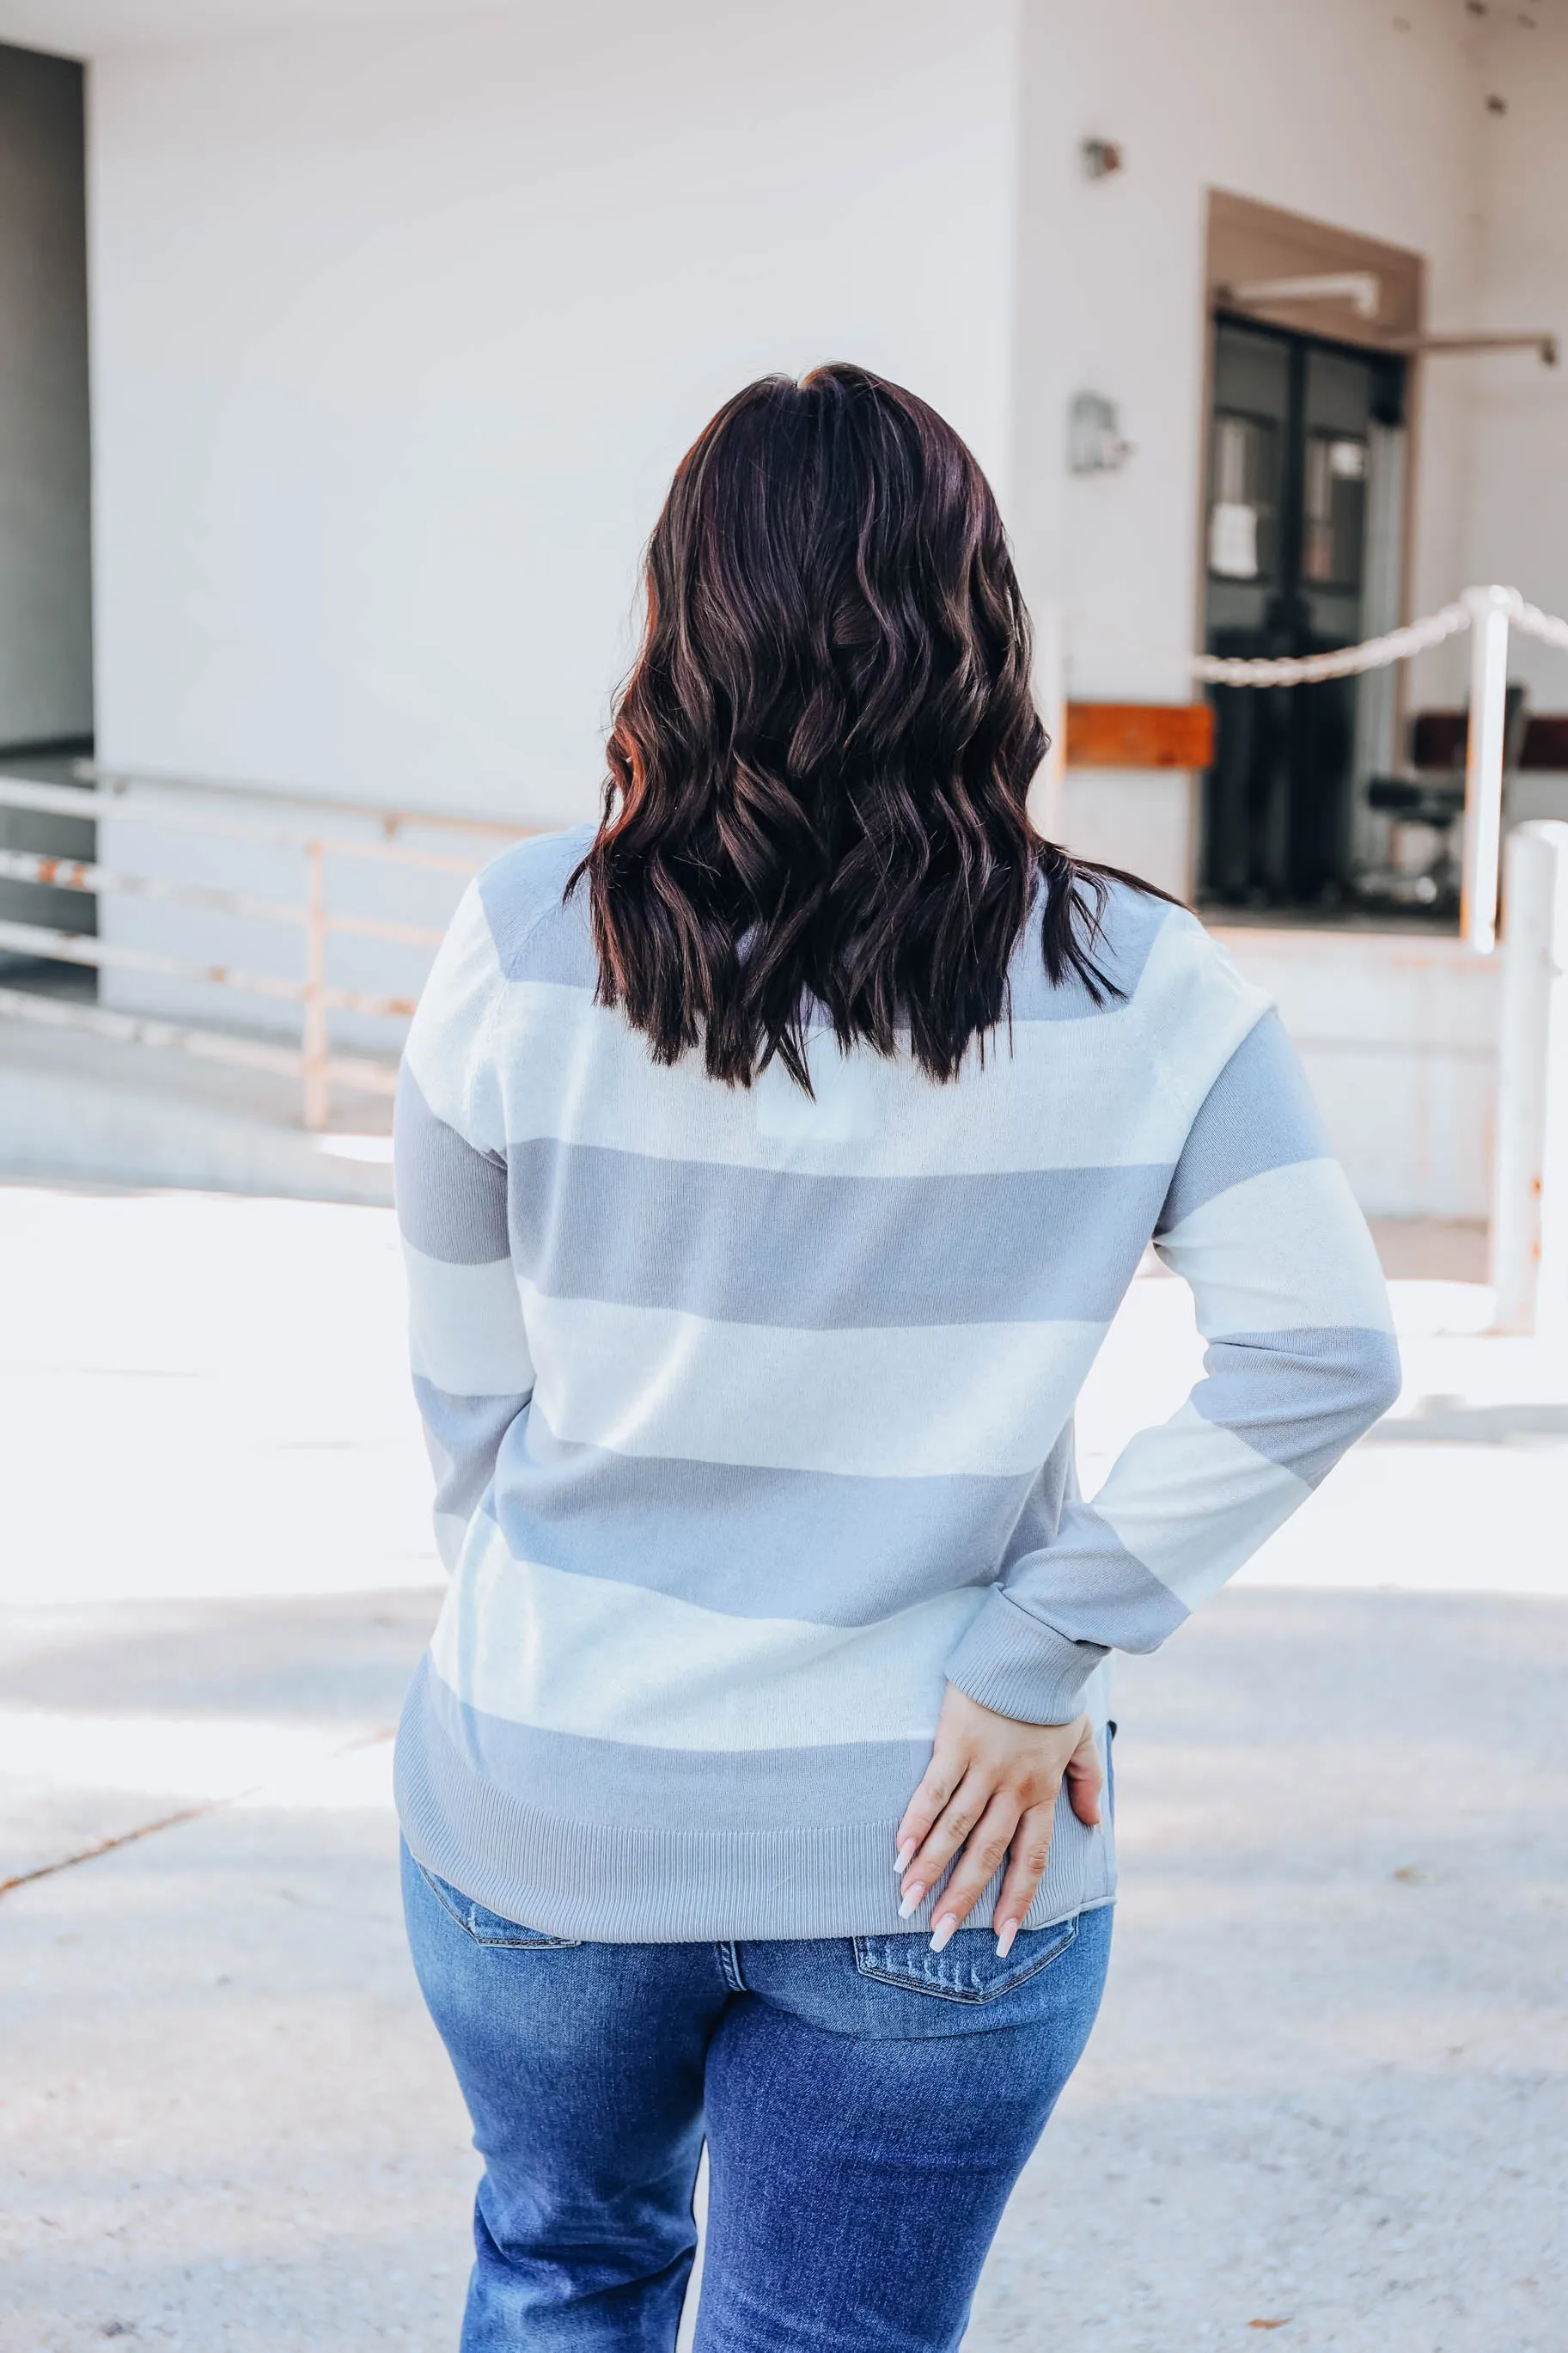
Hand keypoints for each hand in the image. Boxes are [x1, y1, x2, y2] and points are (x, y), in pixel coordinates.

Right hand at [894, 1683, 1102, 1956]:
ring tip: (907, 1902)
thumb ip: (1088, 1782)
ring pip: (955, 1829)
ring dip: (930, 1868)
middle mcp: (1013, 1788)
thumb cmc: (1054, 1694)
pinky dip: (916, 1821)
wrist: (1033, 1649)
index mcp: (1042, 1792)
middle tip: (938, 1934)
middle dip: (962, 1898)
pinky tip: (899, 1850)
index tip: (1002, 1937)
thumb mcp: (1082, 1739)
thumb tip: (1093, 1822)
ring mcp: (983, 1767)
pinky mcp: (954, 1743)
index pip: (1030, 1859)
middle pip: (986, 1855)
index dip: (1016, 1899)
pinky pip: (933, 1790)